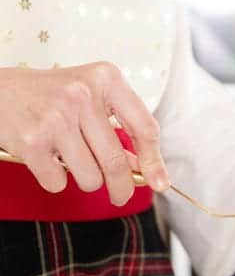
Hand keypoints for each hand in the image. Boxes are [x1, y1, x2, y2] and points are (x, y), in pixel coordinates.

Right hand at [0, 62, 169, 205]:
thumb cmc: (52, 96)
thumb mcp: (93, 100)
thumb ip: (120, 129)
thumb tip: (146, 169)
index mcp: (106, 79)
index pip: (145, 128)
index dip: (154, 161)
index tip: (161, 182)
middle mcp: (83, 94)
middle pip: (117, 161)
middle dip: (122, 187)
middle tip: (121, 195)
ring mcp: (56, 116)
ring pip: (90, 177)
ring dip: (86, 181)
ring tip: (74, 162)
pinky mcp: (32, 140)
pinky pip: (58, 182)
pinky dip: (56, 180)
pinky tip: (47, 159)